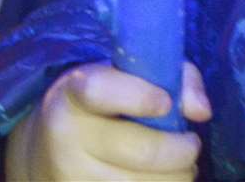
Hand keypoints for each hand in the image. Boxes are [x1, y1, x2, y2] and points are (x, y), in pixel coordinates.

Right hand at [4, 61, 211, 180]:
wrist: (43, 148)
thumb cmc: (103, 104)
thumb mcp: (128, 75)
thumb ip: (174, 78)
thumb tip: (201, 112)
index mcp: (77, 91)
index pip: (101, 92)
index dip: (139, 97)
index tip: (166, 103)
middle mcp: (67, 134)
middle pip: (142, 152)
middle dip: (182, 152)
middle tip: (192, 145)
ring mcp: (70, 174)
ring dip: (177, 178)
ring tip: (181, 167)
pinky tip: (162, 180)